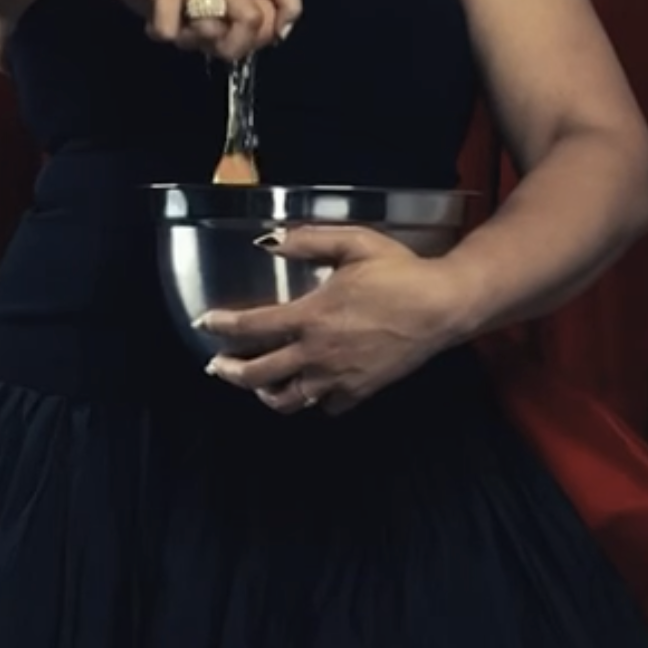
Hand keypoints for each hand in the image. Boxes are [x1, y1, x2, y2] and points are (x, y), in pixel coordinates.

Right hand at [84, 0, 301, 62]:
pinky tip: (149, 23)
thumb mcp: (194, 2)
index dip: (288, 11)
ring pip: (215, 28)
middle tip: (207, 46)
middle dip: (233, 47)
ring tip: (173, 30)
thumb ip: (222, 19)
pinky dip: (157, 34)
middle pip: (255, 19)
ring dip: (190, 41)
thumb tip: (254, 42)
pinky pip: (170, 29)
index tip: (273, 36)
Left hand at [195, 226, 465, 416]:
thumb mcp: (353, 244)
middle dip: (230, 372)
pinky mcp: (360, 391)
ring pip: (288, 400)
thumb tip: (269, 241)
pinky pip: (325, 406)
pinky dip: (312, 400)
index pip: (252, 327)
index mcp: (311, 317)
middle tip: (218, 365)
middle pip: (258, 376)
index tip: (205, 323)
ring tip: (258, 384)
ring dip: (265, 393)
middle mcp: (317, 354)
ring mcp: (338, 378)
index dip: (222, 326)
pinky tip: (309, 387)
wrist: (442, 307)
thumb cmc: (399, 272)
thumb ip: (308, 241)